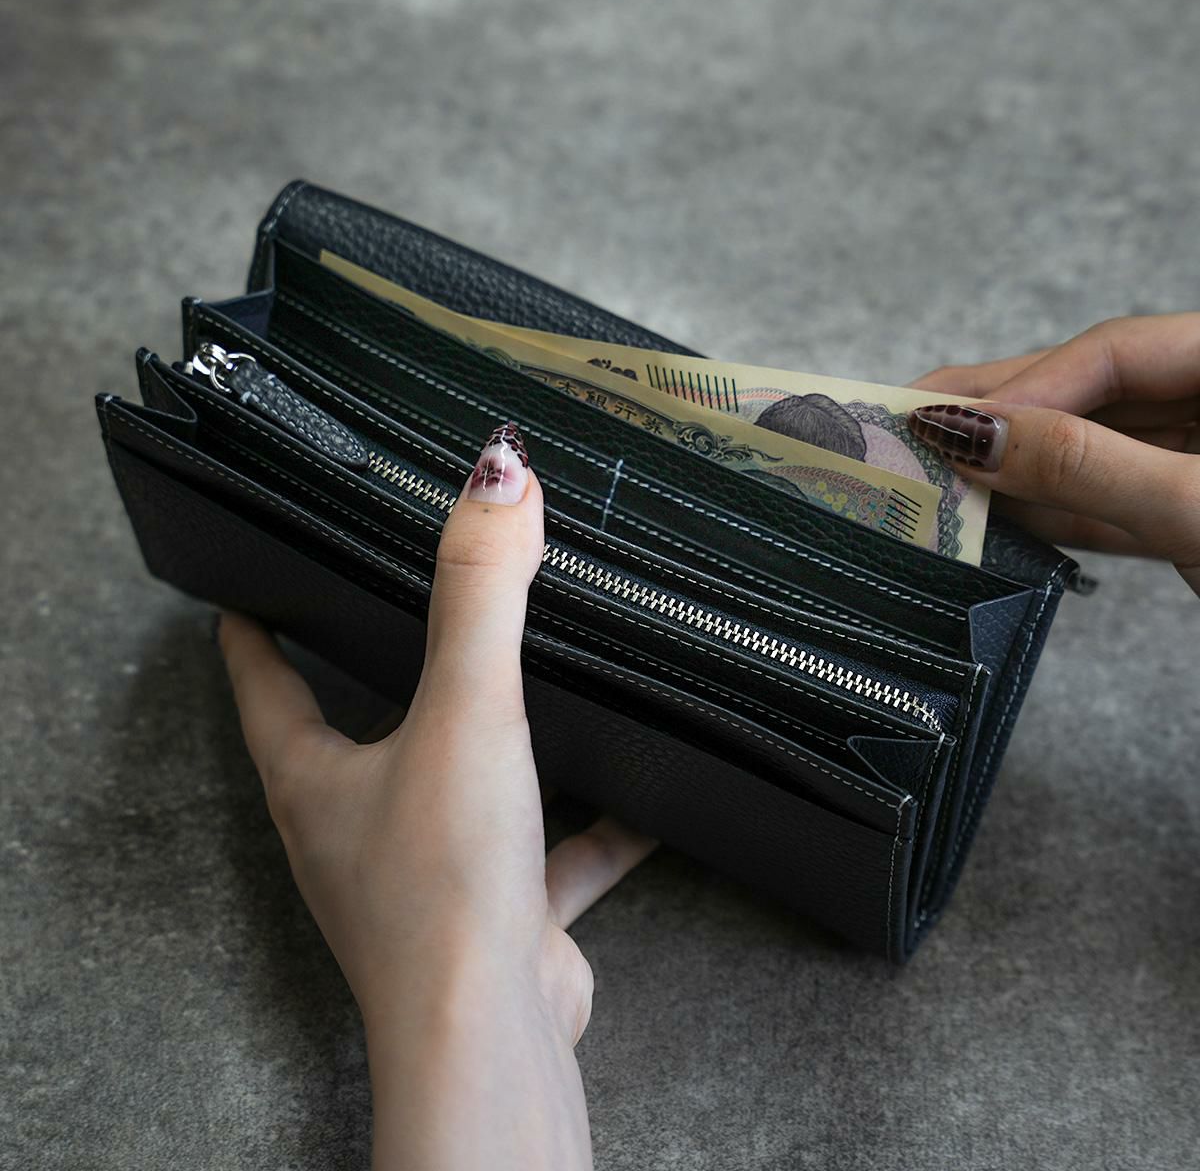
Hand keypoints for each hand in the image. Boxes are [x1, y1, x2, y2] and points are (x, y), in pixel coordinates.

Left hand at [216, 422, 656, 1170]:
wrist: (493, 1034)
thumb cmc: (444, 888)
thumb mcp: (465, 711)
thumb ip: (481, 592)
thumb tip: (497, 474)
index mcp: (319, 778)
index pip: (264, 682)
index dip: (256, 628)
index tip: (255, 588)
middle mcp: (361, 829)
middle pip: (354, 732)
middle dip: (371, 677)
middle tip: (392, 618)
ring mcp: (429, 875)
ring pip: (459, 790)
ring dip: (495, 747)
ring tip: (530, 689)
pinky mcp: (500, 915)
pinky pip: (550, 853)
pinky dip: (595, 825)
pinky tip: (646, 797)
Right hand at [906, 314, 1199, 595]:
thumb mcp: (1195, 505)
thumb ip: (1086, 466)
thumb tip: (976, 436)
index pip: (1110, 349)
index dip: (1023, 386)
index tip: (947, 427)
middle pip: (1090, 392)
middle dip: (1003, 420)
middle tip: (915, 435)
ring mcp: (1199, 462)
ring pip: (1090, 453)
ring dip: (1014, 473)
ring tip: (938, 480)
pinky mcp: (1187, 522)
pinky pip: (1106, 506)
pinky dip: (1049, 516)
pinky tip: (992, 520)